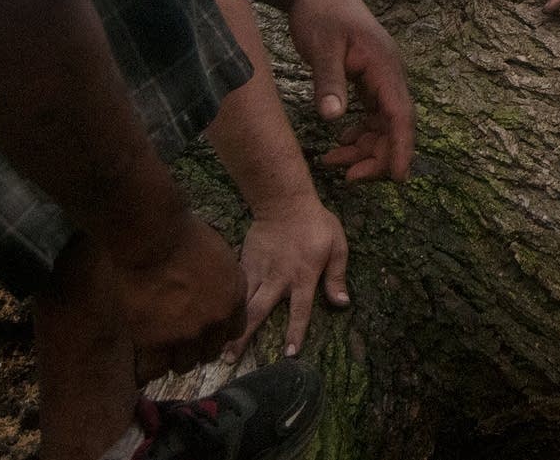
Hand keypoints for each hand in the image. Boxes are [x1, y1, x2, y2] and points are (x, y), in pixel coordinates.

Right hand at [112, 210, 246, 381]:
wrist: (154, 239)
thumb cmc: (183, 236)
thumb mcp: (220, 256)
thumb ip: (223, 281)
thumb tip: (216, 292)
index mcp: (233, 298)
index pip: (234, 332)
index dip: (218, 333)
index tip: (206, 333)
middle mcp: (214, 321)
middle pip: (209, 352)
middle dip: (197, 349)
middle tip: (180, 344)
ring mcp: (186, 334)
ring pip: (183, 364)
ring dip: (173, 360)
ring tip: (159, 353)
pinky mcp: (156, 342)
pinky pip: (153, 369)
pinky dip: (147, 369)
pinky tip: (141, 364)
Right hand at [225, 194, 348, 361]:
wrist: (285, 201)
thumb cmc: (316, 224)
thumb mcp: (337, 246)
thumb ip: (337, 277)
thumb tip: (343, 303)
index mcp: (303, 277)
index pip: (300, 311)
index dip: (295, 333)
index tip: (289, 354)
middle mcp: (278, 278)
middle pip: (260, 312)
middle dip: (245, 336)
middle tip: (231, 359)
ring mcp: (258, 271)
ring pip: (242, 302)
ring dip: (231, 324)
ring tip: (218, 347)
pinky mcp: (245, 262)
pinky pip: (235, 285)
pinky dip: (226, 302)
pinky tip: (216, 318)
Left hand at [280, 0, 413, 181]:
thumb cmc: (319, 12)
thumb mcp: (321, 48)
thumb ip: (329, 83)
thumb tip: (333, 121)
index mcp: (384, 66)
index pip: (400, 114)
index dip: (402, 147)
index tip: (399, 178)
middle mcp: (388, 73)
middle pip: (395, 124)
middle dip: (378, 155)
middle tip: (349, 177)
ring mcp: (379, 76)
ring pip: (382, 123)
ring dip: (365, 147)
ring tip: (333, 164)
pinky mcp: (367, 77)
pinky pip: (371, 113)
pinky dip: (359, 132)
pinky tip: (339, 143)